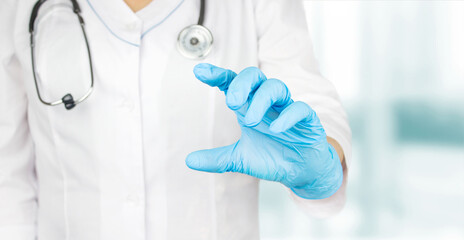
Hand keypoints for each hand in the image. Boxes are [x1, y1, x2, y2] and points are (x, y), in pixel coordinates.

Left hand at [185, 64, 342, 198]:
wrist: (301, 172)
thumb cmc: (272, 157)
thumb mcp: (240, 159)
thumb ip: (217, 159)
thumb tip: (189, 160)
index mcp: (249, 107)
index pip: (233, 84)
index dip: (217, 75)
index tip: (199, 71)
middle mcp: (267, 104)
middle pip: (255, 76)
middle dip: (242, 83)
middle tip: (231, 101)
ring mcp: (287, 109)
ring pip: (276, 87)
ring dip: (261, 100)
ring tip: (249, 121)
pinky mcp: (307, 120)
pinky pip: (299, 108)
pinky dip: (287, 116)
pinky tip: (275, 129)